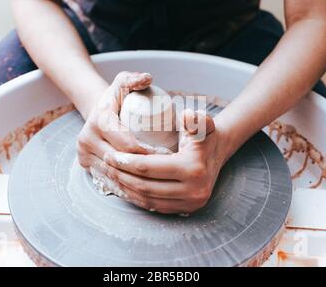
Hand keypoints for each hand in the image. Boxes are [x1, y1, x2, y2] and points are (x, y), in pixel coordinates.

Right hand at [77, 71, 162, 178]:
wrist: (96, 111)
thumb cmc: (117, 98)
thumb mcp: (124, 83)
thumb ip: (135, 78)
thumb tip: (147, 78)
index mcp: (99, 120)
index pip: (127, 143)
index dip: (148, 152)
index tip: (166, 156)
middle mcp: (86, 138)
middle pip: (120, 161)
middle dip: (143, 168)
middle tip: (164, 172)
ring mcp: (84, 153)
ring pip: (112, 173)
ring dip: (133, 180)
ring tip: (156, 181)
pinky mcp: (84, 164)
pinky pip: (105, 179)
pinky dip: (123, 185)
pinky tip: (140, 188)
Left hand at [101, 109, 232, 213]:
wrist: (219, 152)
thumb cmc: (205, 134)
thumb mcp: (203, 123)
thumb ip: (194, 118)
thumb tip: (185, 115)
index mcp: (193, 168)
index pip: (149, 167)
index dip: (126, 162)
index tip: (111, 154)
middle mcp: (193, 191)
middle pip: (145, 186)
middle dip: (121, 176)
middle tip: (106, 164)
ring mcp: (190, 203)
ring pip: (147, 199)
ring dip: (125, 189)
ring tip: (111, 175)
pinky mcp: (186, 210)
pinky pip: (155, 206)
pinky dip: (136, 198)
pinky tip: (124, 187)